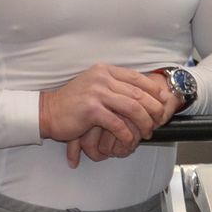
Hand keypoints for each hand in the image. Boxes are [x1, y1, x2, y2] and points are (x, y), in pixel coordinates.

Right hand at [41, 64, 164, 163]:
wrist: (48, 111)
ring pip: (132, 108)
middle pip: (138, 93)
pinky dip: (126, 134)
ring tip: (147, 132)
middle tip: (160, 120)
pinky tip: (129, 141)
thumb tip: (140, 93)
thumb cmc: (73, 102)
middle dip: (153, 108)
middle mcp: (102, 78)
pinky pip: (117, 124)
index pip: (137, 78)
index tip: (163, 101)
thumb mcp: (94, 86)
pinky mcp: (92, 110)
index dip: (153, 90)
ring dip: (144, 123)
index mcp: (105, 70)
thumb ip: (114, 85)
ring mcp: (97, 93)